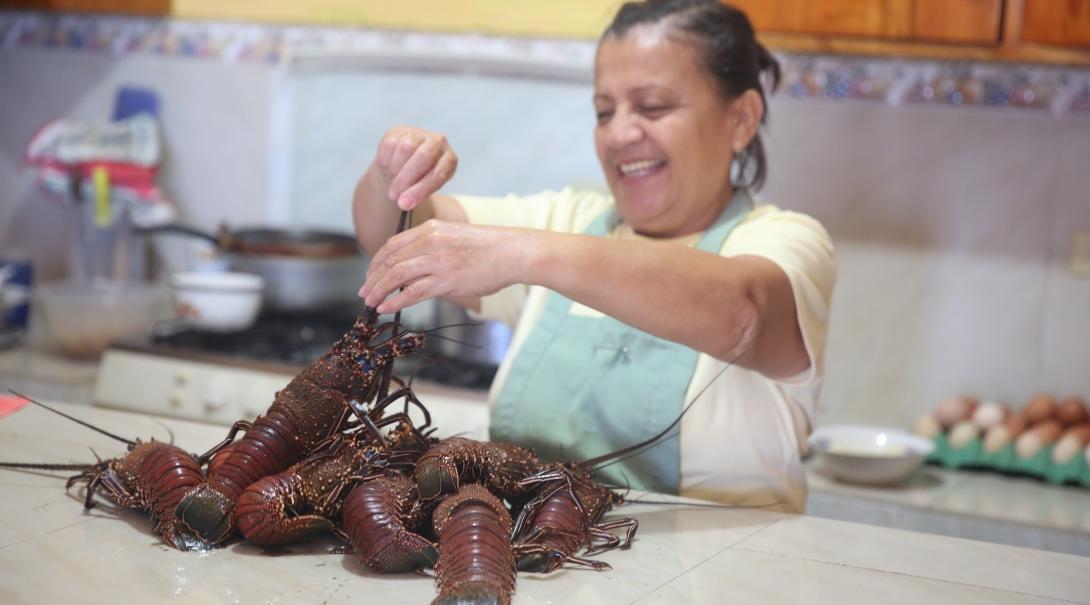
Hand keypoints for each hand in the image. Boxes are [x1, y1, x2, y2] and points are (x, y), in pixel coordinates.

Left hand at [359, 219, 527, 312]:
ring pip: (397, 276)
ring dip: (379, 290)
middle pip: (390, 260)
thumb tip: (415, 271)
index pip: (393, 245)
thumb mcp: (455, 237)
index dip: (377, 261)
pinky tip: (385, 307)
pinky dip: (395, 301)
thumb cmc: (489, 248)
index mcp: (431, 228)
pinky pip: (413, 292)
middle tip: (364, 291)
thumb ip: (433, 249)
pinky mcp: (447, 280)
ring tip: (370, 301)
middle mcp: (431, 241)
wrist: (513, 252)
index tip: (371, 274)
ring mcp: (438, 261)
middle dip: (373, 278)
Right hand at [372, 126, 457, 209]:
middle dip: (406, 179)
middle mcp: (438, 142)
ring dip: (395, 170)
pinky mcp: (400, 130)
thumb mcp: (424, 190)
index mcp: (449, 160)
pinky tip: (389, 167)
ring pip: (405, 149)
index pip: (438, 174)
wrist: (402, 168)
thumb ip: (418, 195)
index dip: (420, 190)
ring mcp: (419, 134)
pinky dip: (386, 160)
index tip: (405, 203)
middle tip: (394, 195)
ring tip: (393, 179)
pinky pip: (390, 145)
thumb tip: (404, 202)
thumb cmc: (417, 182)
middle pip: (423, 156)